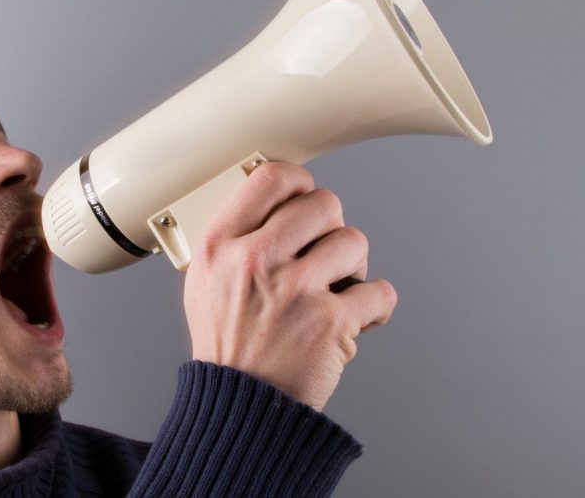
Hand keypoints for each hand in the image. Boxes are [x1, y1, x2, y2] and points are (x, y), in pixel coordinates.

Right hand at [183, 161, 396, 410]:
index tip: (305, 196)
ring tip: (336, 288)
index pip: (271, 178)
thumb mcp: (204, 282)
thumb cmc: (225, 347)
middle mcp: (255, 260)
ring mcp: (294, 290)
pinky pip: (380, 292)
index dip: (299, 182)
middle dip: (331, 227)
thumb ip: (233, 240)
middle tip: (324, 251)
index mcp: (220, 245)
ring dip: (354, 265)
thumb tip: (270, 202)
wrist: (239, 407)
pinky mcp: (329, 323)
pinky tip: (355, 317)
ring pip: (355, 241)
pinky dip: (375, 307)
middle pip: (323, 203)